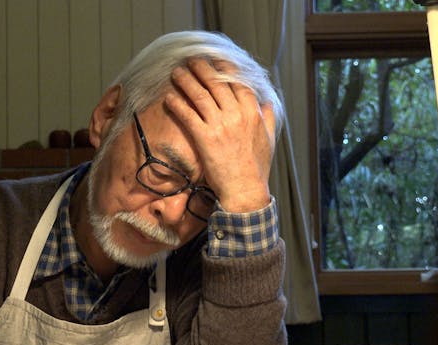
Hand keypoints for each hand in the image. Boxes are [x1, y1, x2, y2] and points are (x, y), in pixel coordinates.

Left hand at [165, 58, 275, 212]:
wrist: (245, 189)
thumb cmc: (257, 167)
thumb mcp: (269, 139)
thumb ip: (268, 118)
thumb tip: (266, 103)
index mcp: (253, 112)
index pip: (237, 82)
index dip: (224, 69)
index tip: (215, 61)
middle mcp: (237, 114)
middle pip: (216, 83)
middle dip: (202, 69)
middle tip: (191, 61)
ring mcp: (220, 125)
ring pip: (200, 95)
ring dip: (186, 81)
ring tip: (176, 72)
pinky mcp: (205, 138)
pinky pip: (188, 115)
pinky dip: (177, 104)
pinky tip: (169, 97)